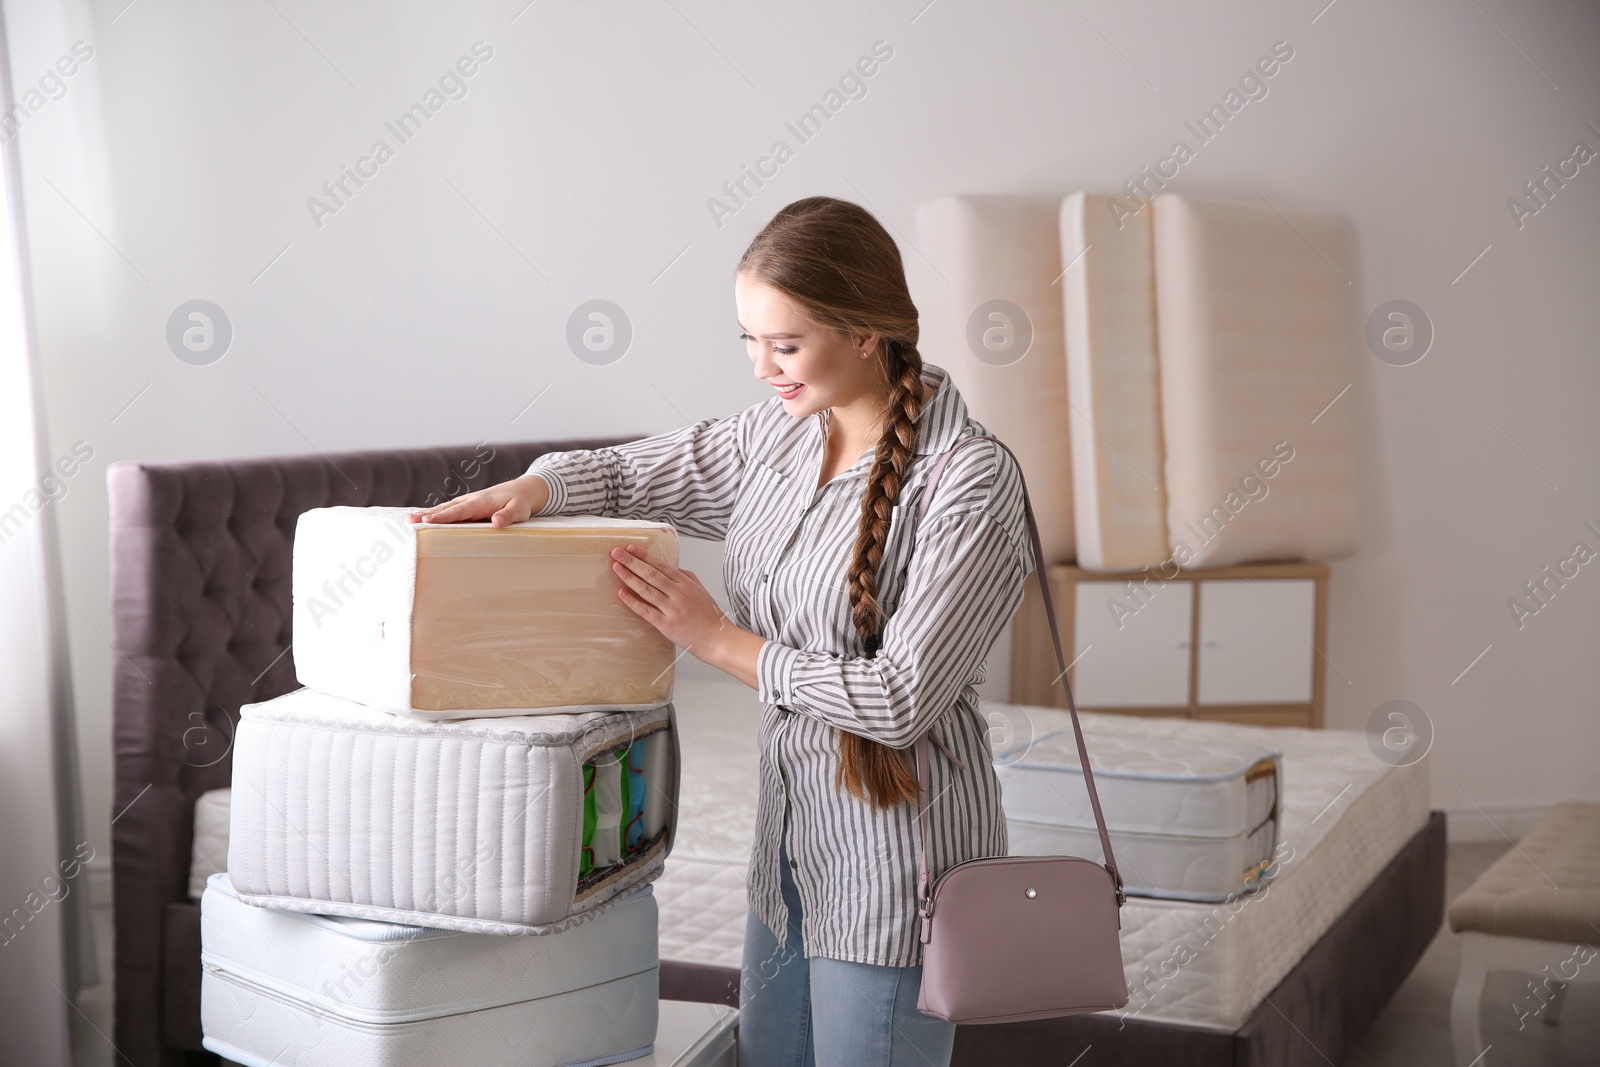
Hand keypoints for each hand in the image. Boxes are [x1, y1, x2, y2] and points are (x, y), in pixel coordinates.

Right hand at [408, 474, 549, 526]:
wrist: (521, 491)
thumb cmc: (520, 503)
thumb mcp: (519, 510)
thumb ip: (509, 515)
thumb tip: (497, 521)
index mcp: (480, 502)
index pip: (459, 511)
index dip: (443, 516)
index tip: (428, 521)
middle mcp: (470, 500)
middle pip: (445, 508)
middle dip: (427, 515)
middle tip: (409, 522)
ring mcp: (466, 502)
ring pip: (443, 508)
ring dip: (426, 514)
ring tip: (408, 521)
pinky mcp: (466, 506)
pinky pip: (447, 510)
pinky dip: (433, 513)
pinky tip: (421, 520)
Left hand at [609, 543, 734, 663]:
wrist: (717, 639)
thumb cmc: (710, 617)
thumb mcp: (702, 591)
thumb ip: (688, 577)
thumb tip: (673, 568)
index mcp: (687, 584)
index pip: (662, 565)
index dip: (645, 556)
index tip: (631, 548)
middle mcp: (679, 593)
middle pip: (651, 574)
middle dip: (632, 561)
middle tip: (617, 552)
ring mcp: (672, 609)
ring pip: (646, 589)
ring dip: (629, 577)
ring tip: (616, 567)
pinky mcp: (666, 625)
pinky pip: (646, 610)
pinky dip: (632, 601)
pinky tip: (621, 593)